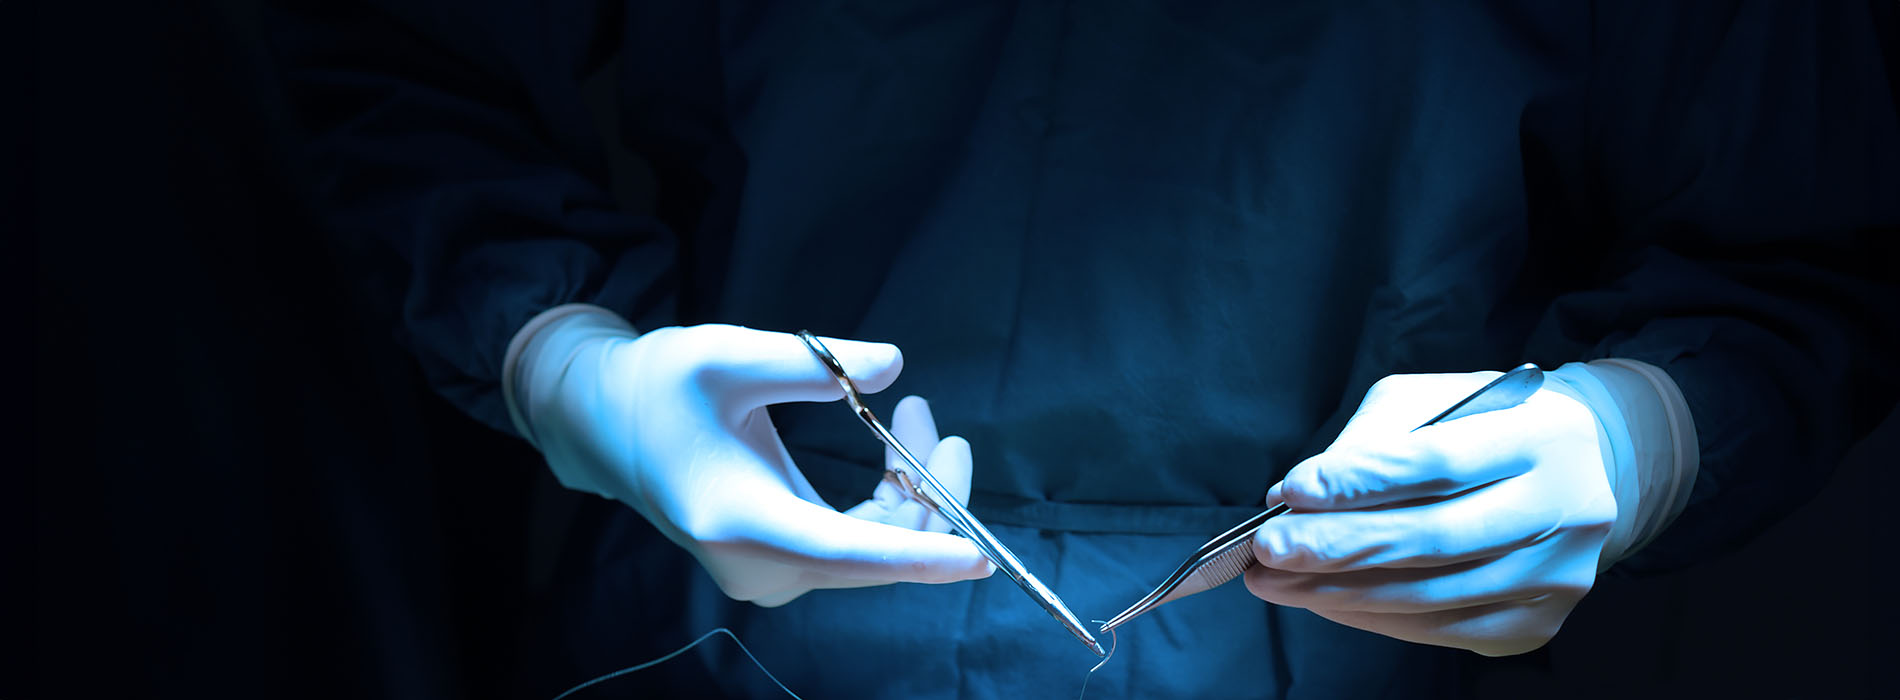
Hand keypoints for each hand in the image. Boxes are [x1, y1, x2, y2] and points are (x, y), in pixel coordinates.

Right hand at [524, 321, 992, 606]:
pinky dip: (887, 502)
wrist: (602, 423)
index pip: (848, 551)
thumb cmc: (660, 384)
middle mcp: (758, 564)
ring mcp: (768, 572)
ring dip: (910, 490)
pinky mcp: (777, 563)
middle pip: (874, 551)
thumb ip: (813, 362)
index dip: (918, 554)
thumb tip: (893, 365)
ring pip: (872, 549)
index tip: (978, 559)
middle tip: (934, 418)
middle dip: (927, 489)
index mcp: (743, 520)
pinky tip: (895, 453)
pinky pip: (854, 545)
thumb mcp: (730, 356)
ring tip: (917, 416)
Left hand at [1245, 372, 1616, 655]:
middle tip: (1268, 549)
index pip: (1439, 462)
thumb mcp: (1432, 403)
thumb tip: (1297, 495)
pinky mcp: (1534, 623)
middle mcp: (1564, 509)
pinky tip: (1324, 600)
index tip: (1292, 492)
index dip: (1359, 481)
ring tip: (1275, 580)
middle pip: (1435, 538)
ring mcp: (1555, 575)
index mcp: (1542, 436)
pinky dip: (1370, 616)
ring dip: (1339, 592)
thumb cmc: (1484, 430)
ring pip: (1430, 595)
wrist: (1578, 474)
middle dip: (1338, 548)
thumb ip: (1370, 441)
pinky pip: (1437, 629)